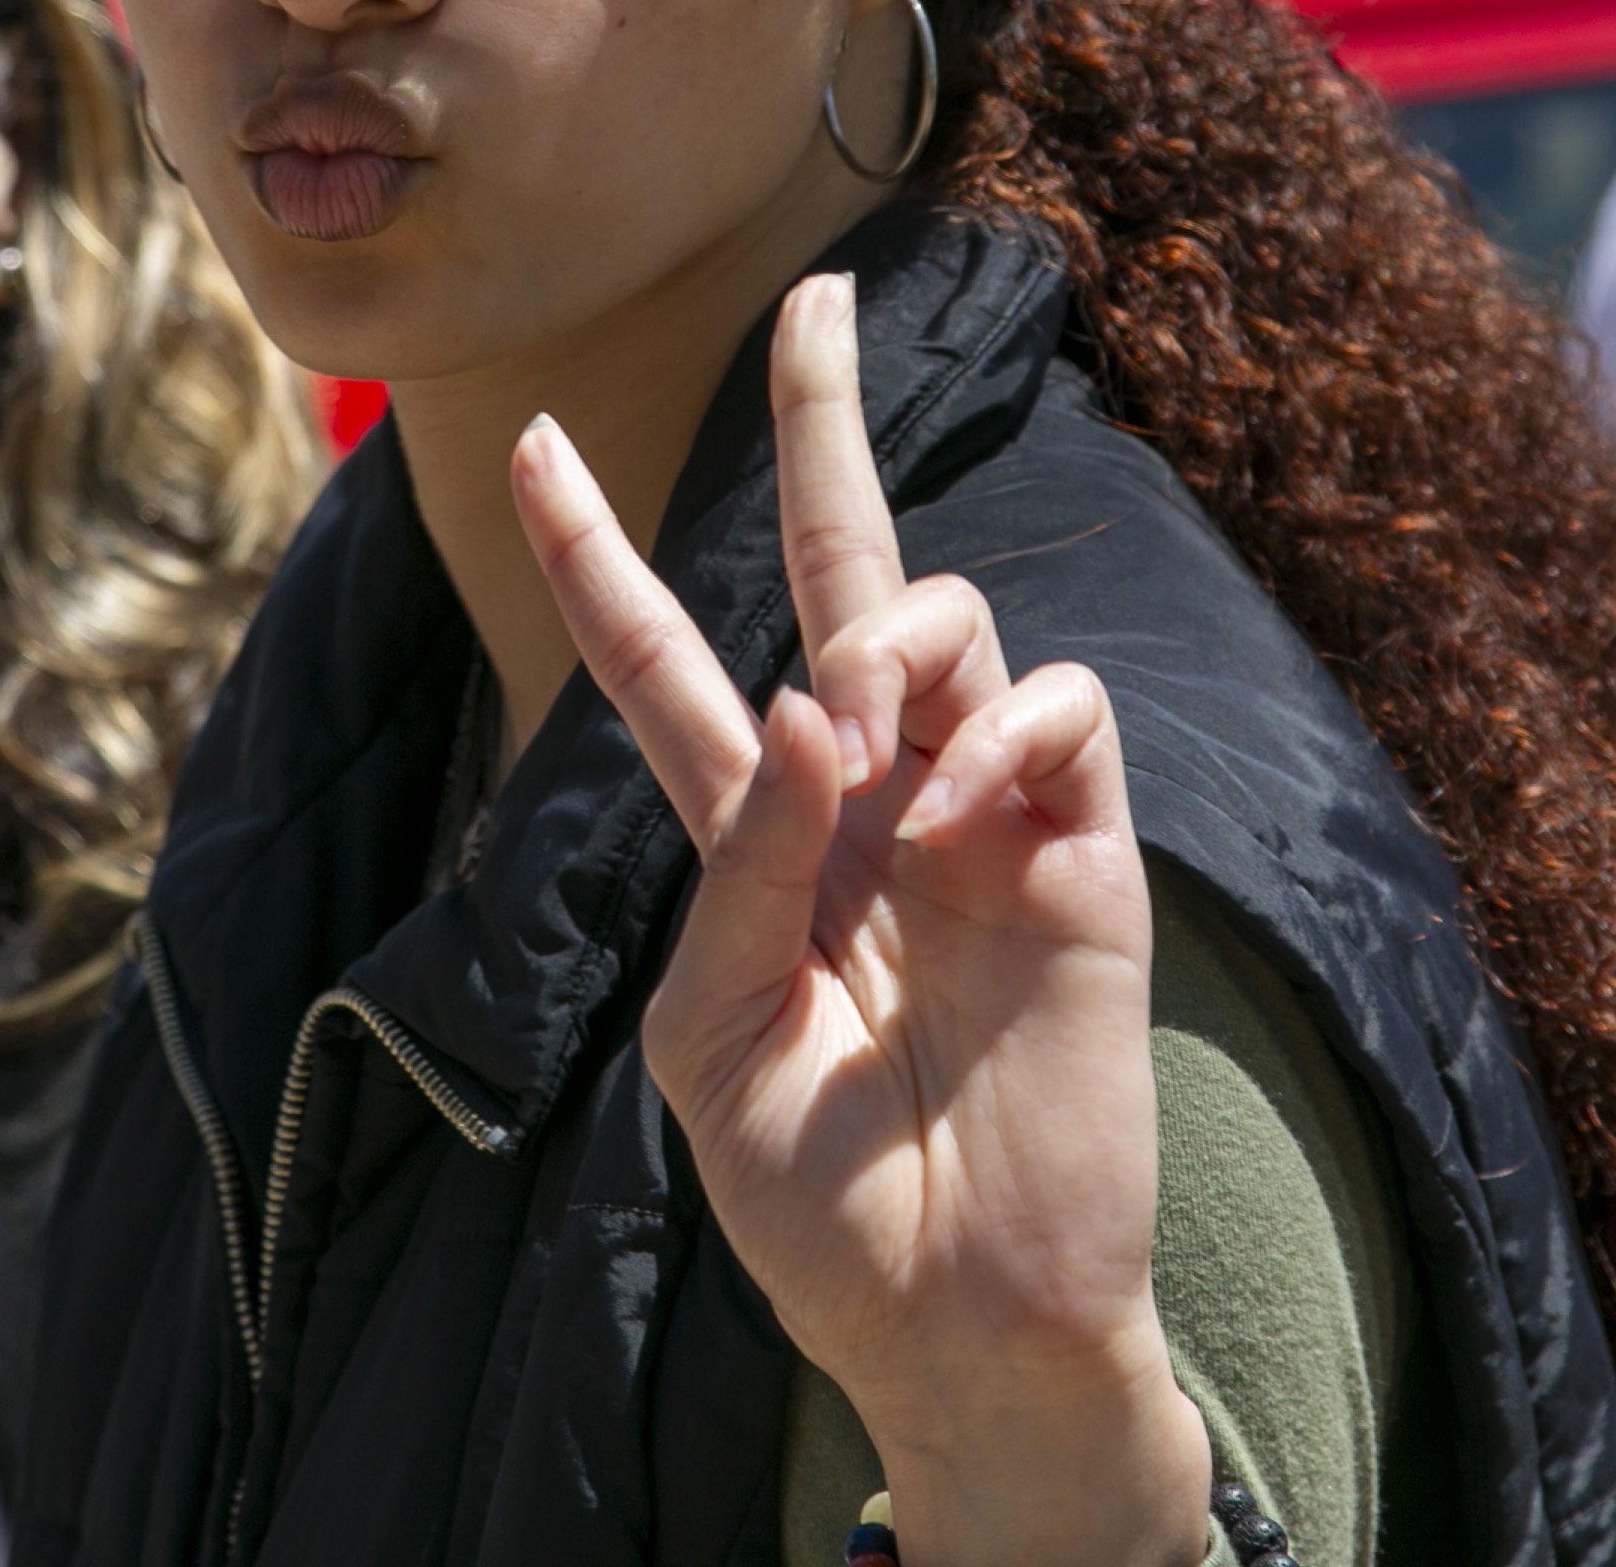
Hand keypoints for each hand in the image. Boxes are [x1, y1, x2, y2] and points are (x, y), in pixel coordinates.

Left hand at [508, 273, 1209, 1566]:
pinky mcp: (1083, 845)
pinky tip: (973, 822)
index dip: (598, 556)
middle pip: (837, 568)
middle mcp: (865, 793)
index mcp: (753, 838)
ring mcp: (978, 807)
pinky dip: (1007, 734)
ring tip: (885, 757)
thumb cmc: (819, 1207)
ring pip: (940, 618)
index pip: (660, 665)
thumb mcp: (714, 1043)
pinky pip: (1054, 707)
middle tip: (815, 298)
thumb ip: (744, 864)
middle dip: (820, 425)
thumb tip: (813, 694)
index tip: (533, 445)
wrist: (964, 1318)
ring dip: (898, 648)